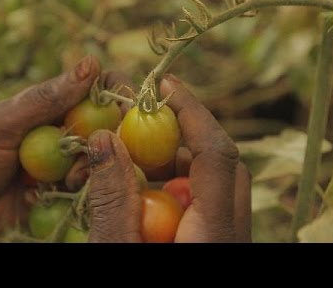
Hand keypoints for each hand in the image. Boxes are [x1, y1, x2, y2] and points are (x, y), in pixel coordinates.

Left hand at [0, 55, 104, 241]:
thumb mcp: (3, 122)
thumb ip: (46, 98)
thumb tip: (91, 63)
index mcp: (50, 106)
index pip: (96, 89)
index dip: (116, 93)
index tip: (126, 107)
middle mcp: (62, 132)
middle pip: (107, 125)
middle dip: (108, 136)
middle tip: (96, 148)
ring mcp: (64, 163)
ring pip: (102, 158)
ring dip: (92, 166)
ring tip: (69, 178)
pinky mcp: (63, 193)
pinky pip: (89, 188)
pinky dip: (83, 189)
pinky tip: (61, 191)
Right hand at [86, 73, 251, 242]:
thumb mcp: (115, 248)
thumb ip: (112, 199)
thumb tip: (103, 138)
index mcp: (214, 232)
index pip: (215, 153)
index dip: (190, 110)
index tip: (162, 83)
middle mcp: (229, 232)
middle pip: (219, 163)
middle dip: (180, 132)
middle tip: (141, 119)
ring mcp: (224, 237)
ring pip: (210, 181)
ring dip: (173, 160)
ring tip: (131, 157)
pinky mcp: (211, 241)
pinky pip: (201, 202)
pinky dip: (172, 185)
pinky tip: (139, 192)